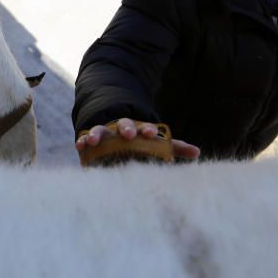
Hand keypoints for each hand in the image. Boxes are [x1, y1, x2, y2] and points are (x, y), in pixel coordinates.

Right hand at [75, 117, 199, 159]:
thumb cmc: (140, 139)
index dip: (147, 129)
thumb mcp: (156, 141)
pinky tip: (80, 146)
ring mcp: (105, 131)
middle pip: (123, 124)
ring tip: (92, 140)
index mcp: (139, 128)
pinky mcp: (90, 138)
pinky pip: (84, 137)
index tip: (151, 132)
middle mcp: (121, 128)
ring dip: (97, 133)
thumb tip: (197, 153)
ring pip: (101, 130)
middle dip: (126, 128)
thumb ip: (174, 146)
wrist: (114, 125)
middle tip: (128, 133)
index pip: (145, 127)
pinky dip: (82, 140)